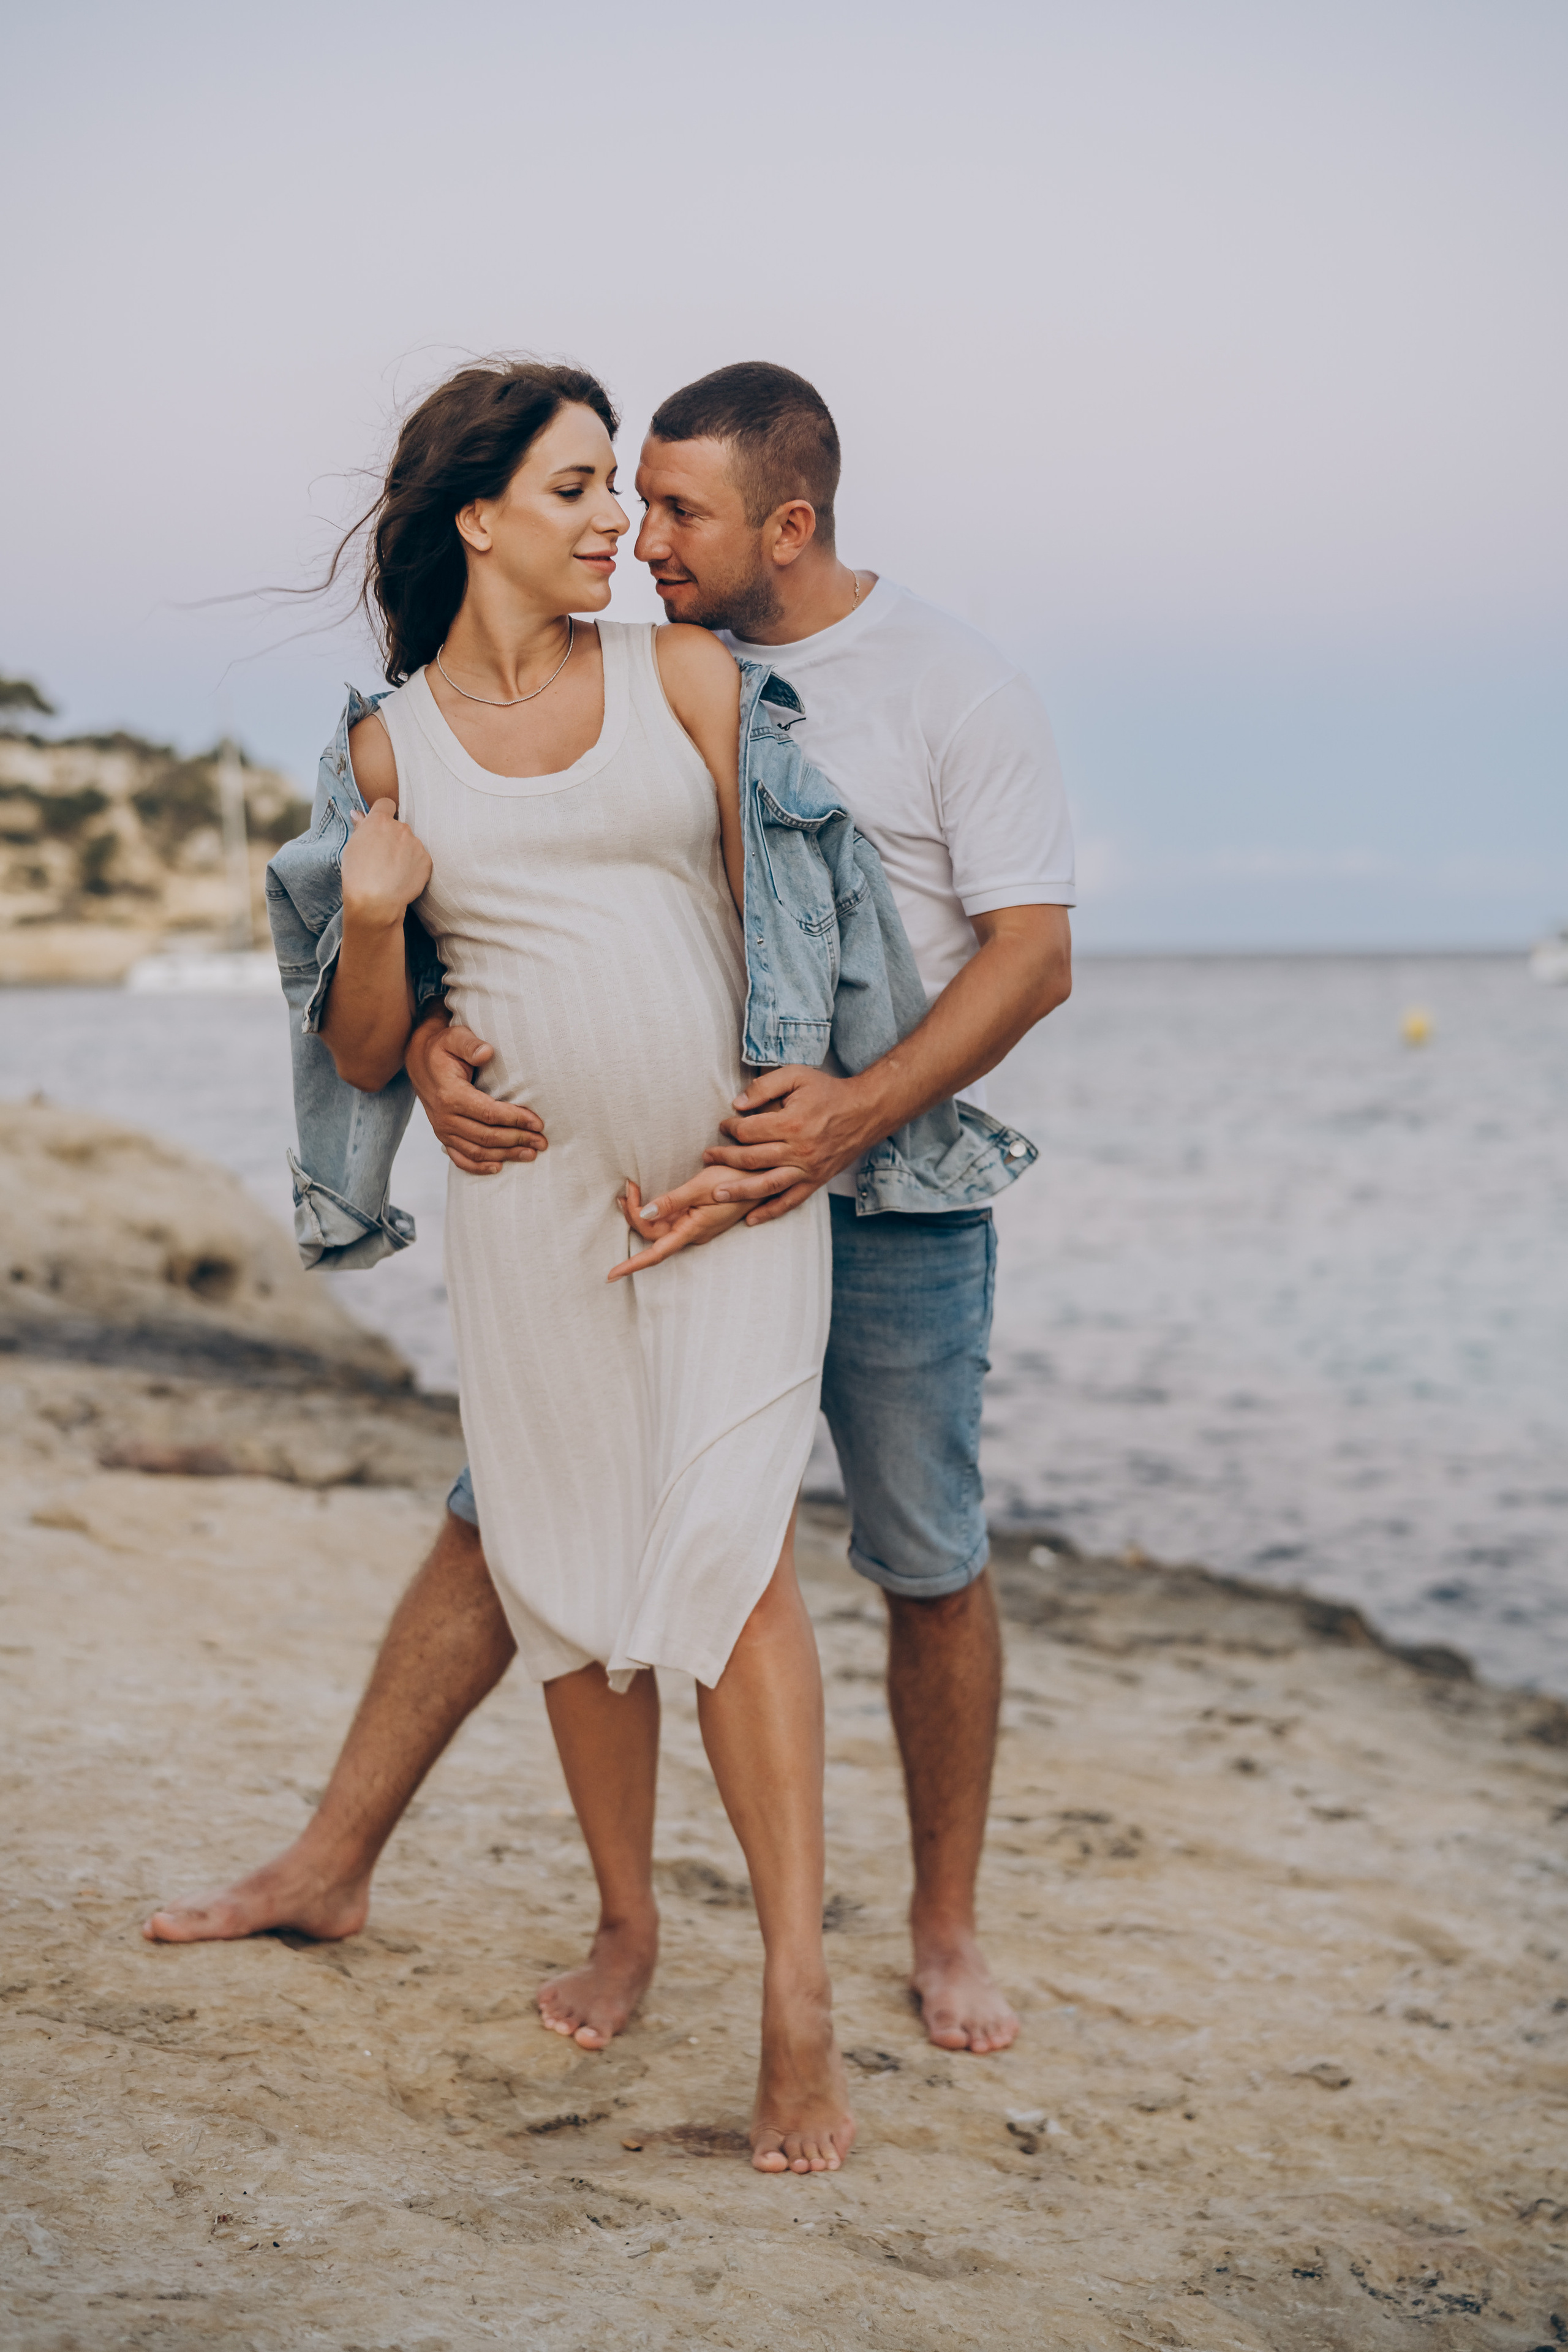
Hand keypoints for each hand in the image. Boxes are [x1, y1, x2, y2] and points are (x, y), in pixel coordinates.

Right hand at [340, 801, 431, 926]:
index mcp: (380, 821)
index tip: (379, 826)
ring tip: (392, 871)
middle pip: (399, 826)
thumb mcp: (352, 847)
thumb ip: (360, 827)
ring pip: (410, 843)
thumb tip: (358, 813)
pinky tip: (402, 877)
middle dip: (393, 837)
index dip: (383, 813)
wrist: (375, 901)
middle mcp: (401, 828)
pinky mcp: (426, 860)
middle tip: (383, 856)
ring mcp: (416, 844)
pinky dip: (413, 865)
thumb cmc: (357, 874)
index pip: (386, 804)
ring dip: (404, 852)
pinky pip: (420, 858)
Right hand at [406, 1014, 547, 1174]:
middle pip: (486, 1136)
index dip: (515, 1120)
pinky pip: (460, 1158)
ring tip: (530, 1154)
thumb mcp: (455, 1037)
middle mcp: (445, 1117)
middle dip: (517, 1140)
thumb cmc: (443, 1048)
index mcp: (451, 1095)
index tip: (538, 1123)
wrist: (419, 1061)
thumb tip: (487, 1052)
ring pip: (477, 1151)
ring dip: (505, 1155)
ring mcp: (442, 1130)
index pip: (489, 1113)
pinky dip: (479, 1167)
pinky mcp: (443, 1137)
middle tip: (542, 1142)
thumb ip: (470, 1044)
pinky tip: (499, 1167)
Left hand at [607, 1174, 761, 1280]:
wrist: (764, 1178)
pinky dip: (655, 1208)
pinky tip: (648, 1196)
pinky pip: (670, 1220)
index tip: (611, 1275)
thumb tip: (645, 1212)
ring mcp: (697, 1226)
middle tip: (626, 1188)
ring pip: (660, 1227)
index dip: (632, 1265)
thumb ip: (672, 1201)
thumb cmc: (736, 1181)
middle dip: (633, 1215)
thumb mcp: (701, 1187)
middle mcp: (693, 1233)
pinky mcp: (699, 1217)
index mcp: (693, 1229)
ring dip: (642, 1210)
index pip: (655, 1253)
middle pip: (653, 1234)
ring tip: (630, 1189)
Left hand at [700, 1064, 873, 1225]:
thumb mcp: (797, 1076)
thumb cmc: (828, 1091)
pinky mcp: (816, 1181)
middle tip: (706, 1156)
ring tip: (716, 1194)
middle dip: (724, 1158)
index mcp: (791, 1123)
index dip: (730, 1128)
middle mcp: (798, 1150)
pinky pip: (790, 1201)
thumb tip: (737, 1103)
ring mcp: (807, 1169)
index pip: (748, 1131)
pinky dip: (770, 1211)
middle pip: (751, 1159)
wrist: (865, 1111)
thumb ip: (765, 1086)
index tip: (723, 1126)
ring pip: (766, 1185)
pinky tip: (751, 1219)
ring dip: (738, 1191)